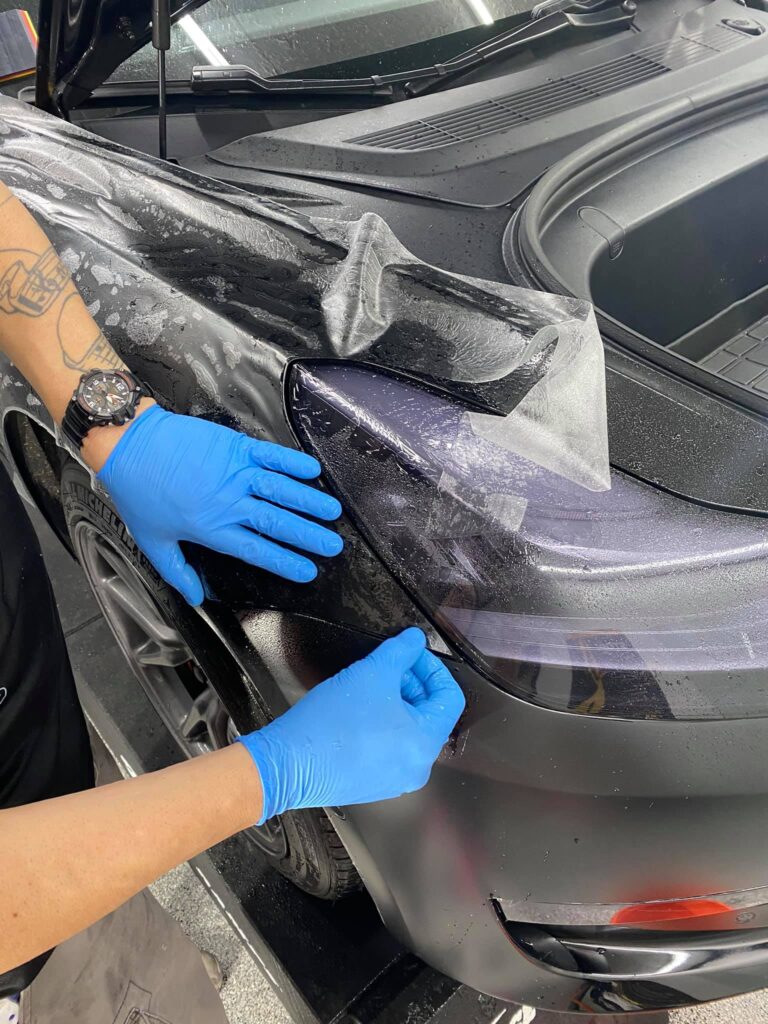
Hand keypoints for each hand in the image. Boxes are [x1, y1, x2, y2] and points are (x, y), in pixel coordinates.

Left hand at [97, 405, 342, 604]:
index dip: (285, 562)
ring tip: (332, 512)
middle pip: (276, 522)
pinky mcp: (233, 447)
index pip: (257, 550)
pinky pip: (269, 455)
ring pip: (279, 490)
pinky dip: (291, 462)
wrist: (129, 445)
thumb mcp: (152, 541)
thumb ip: (177, 571)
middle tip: (333, 545)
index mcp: (212, 529)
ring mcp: (233, 473)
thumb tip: (196, 598)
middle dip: (308, 536)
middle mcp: (229, 503)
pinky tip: (312, 471)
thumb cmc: (138, 493)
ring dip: (308, 501)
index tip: (308, 572)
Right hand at [238, 628, 465, 821]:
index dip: (431, 668)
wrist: (288, 762)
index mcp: (425, 742)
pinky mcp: (372, 783)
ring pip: (407, 730)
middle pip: (428, 713)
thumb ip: (400, 652)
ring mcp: (394, 779)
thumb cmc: (330, 723)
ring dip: (394, 702)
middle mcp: (416, 767)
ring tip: (367, 688)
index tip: (410, 655)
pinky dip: (380, 725)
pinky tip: (356, 712)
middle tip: (385, 667)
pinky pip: (388, 747)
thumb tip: (414, 641)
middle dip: (409, 684)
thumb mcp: (371, 672)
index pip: (449, 697)